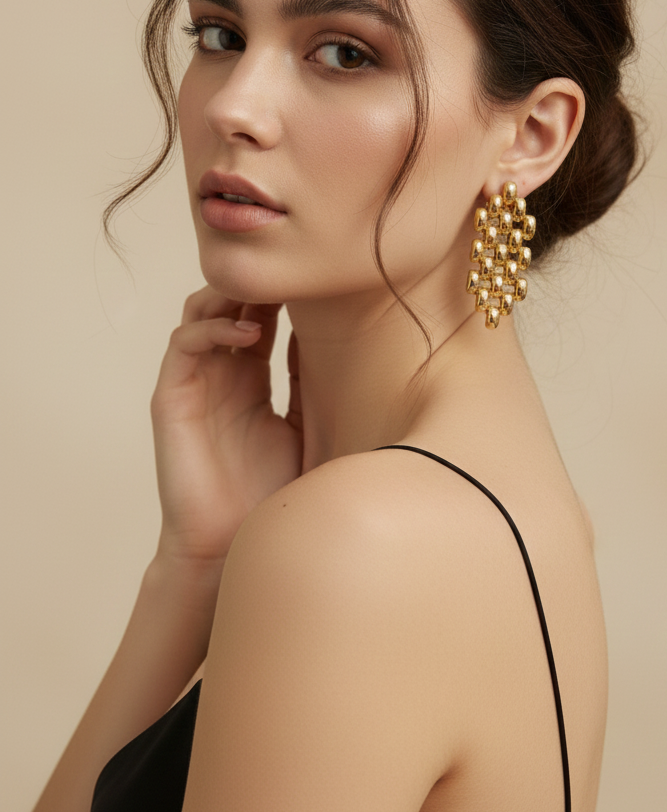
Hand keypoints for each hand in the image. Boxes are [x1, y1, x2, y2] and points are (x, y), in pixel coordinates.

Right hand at [150, 287, 302, 568]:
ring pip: (201, 311)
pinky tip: (247, 335)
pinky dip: (211, 329)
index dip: (283, 292)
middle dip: (257, 282)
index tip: (316, 275)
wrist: (231, 543)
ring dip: (230, 295)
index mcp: (251, 377)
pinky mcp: (171, 397)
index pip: (262, 316)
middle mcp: (220, 372)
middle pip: (230, 304)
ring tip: (267, 292)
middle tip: (290, 268)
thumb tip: (348, 339)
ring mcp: (194, 381)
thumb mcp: (304, 426)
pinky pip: (183, 344)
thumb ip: (313, 383)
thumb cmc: (271, 492)